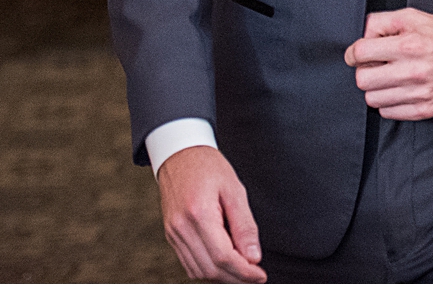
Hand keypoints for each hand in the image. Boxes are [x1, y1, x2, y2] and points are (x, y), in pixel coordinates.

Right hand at [156, 145, 264, 282]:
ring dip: (222, 276)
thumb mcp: (235, 190)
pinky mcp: (171, 236)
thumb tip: (254, 257)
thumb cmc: (209, 168)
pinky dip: (208, 269)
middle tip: (256, 275)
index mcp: (199, 214)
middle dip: (236, 277)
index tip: (261, 274)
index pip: (223, 256)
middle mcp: (181, 228)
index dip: (244, 272)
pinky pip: (189, 263)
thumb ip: (245, 226)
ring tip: (243, 269)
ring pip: (199, 271)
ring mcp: (173, 234)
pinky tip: (223, 262)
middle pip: (210, 269)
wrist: (179, 155)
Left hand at [344, 9, 432, 119]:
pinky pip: (388, 113)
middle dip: (364, 70)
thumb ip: (382, 22)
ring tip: (388, 78)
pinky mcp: (425, 109)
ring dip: (376, 88)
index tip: (357, 54)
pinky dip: (388, 102)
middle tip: (375, 66)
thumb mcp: (413, 16)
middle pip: (363, 80)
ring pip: (373, 99)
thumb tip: (363, 36)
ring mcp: (419, 93)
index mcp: (408, 45)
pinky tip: (398, 89)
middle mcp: (413, 71)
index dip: (354, 53)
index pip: (360, 53)